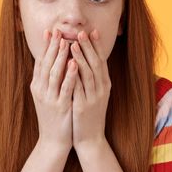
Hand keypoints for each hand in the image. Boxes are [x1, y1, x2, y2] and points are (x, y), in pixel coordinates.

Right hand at [30, 28, 77, 151]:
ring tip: (66, 42)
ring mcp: (49, 98)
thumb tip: (51, 61)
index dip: (45, 46)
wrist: (53, 140)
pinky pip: (65, 87)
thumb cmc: (53, 116)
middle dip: (52, 46)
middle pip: (46, 64)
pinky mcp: (60, 106)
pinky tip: (75, 64)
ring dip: (60, 57)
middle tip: (58, 31)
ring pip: (54, 73)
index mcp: (37, 86)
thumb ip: (48, 79)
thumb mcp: (46, 95)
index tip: (50, 31)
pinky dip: (69, 74)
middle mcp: (40, 90)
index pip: (40, 61)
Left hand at [70, 29, 110, 151]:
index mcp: (104, 85)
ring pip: (88, 74)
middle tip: (82, 32)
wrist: (90, 139)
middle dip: (89, 47)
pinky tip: (68, 66)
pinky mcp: (83, 107)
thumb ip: (91, 78)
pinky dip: (73, 76)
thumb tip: (85, 60)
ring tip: (73, 44)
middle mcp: (101, 89)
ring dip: (81, 58)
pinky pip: (78, 88)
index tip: (92, 31)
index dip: (97, 46)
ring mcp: (93, 98)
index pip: (101, 61)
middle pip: (96, 64)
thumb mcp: (94, 94)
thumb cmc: (89, 115)